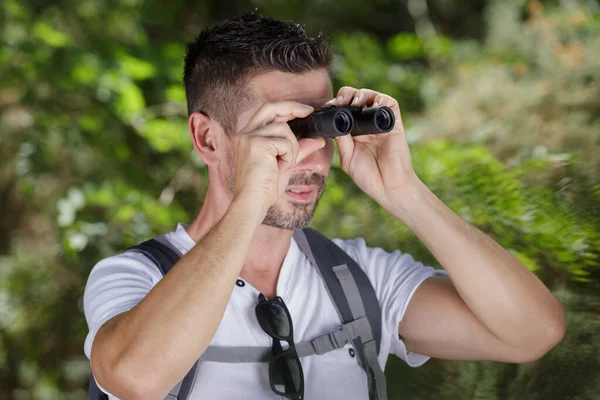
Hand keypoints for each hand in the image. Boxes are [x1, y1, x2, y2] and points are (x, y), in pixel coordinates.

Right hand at [232, 101, 315, 213]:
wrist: (252, 202)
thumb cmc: (265, 187)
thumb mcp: (285, 163)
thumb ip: (298, 149)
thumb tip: (318, 140)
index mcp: (248, 136)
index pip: (267, 112)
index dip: (286, 108)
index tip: (305, 111)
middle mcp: (245, 133)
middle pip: (271, 108)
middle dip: (292, 107)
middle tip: (309, 111)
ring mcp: (250, 137)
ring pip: (284, 129)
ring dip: (292, 148)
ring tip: (283, 165)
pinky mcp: (257, 144)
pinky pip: (285, 142)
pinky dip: (289, 156)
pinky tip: (279, 168)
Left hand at [327, 87, 417, 206]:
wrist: (388, 188)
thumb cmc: (368, 177)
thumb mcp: (348, 158)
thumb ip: (341, 140)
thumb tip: (333, 122)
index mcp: (354, 133)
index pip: (344, 111)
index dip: (335, 105)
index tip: (327, 108)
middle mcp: (367, 125)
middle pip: (357, 99)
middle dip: (346, 95)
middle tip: (339, 102)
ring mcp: (380, 123)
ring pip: (372, 97)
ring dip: (361, 94)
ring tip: (353, 102)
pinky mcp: (394, 124)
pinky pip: (389, 103)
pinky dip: (379, 98)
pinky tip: (369, 105)